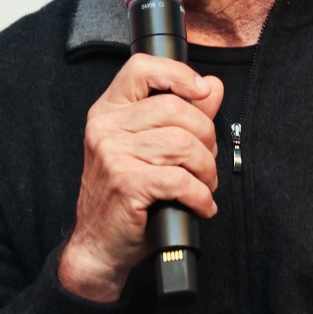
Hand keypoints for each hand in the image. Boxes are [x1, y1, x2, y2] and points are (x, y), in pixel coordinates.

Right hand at [57, 53, 223, 300]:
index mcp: (109, 111)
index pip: (140, 68)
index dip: (177, 73)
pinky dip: (200, 194)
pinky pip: (179, 179)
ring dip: (206, 169)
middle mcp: (106, 128)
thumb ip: (183, 114)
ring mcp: (112, 155)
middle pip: (174, 109)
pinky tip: (201, 204)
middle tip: (206, 161)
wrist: (100, 245)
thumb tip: (212, 86)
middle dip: (205, 136)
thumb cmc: (125, 195)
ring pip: (182, 144)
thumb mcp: (150, 148)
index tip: (201, 90)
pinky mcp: (125, 184)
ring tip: (204, 185)